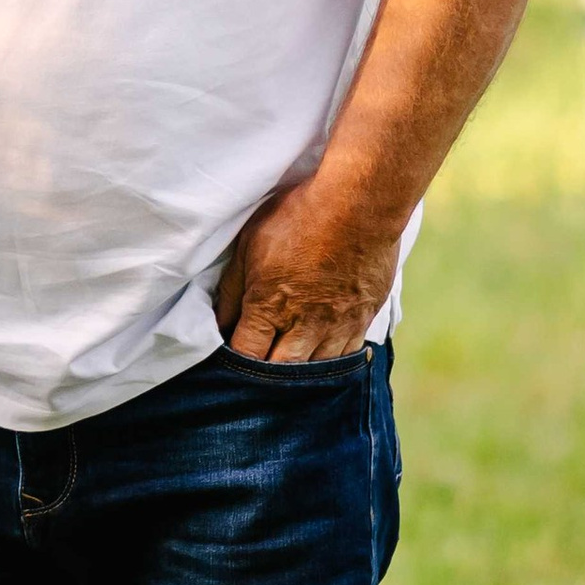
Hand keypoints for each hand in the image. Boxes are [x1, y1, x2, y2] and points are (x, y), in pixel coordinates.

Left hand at [215, 177, 398, 361]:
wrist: (359, 205)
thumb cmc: (300, 217)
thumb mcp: (250, 244)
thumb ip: (233, 289)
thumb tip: (220, 322)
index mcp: (270, 306)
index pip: (246, 354)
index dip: (234, 364)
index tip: (229, 362)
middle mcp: (304, 324)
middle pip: (281, 372)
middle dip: (266, 379)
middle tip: (258, 371)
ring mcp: (338, 325)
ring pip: (316, 371)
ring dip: (300, 375)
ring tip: (289, 370)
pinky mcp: (364, 319)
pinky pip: (348, 357)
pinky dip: (332, 365)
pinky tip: (322, 360)